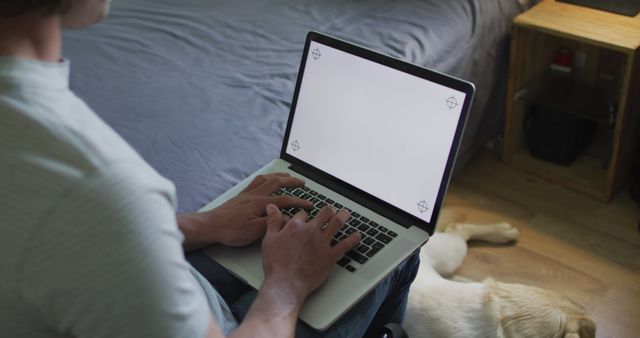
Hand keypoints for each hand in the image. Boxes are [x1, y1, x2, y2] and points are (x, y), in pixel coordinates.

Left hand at [178, 173, 311, 249]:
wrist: (210, 226)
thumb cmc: (230, 230)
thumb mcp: (254, 231)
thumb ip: (272, 223)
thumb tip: (286, 218)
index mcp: (259, 203)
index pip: (284, 200)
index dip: (299, 201)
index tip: (309, 204)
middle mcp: (254, 195)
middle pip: (276, 182)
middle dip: (291, 181)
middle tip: (302, 182)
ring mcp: (247, 194)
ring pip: (266, 179)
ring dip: (278, 176)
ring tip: (287, 175)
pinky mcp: (241, 196)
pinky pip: (256, 181)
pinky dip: (265, 177)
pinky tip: (266, 179)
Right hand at [261, 204, 360, 303]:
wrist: (286, 283)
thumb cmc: (276, 264)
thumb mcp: (269, 239)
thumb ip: (273, 222)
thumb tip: (272, 207)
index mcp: (295, 226)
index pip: (303, 214)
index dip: (305, 216)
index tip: (306, 219)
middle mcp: (311, 231)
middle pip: (324, 213)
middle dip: (328, 210)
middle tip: (331, 211)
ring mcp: (322, 243)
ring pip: (337, 223)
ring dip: (343, 216)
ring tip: (346, 214)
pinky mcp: (330, 256)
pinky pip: (345, 244)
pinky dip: (353, 239)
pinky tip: (357, 236)